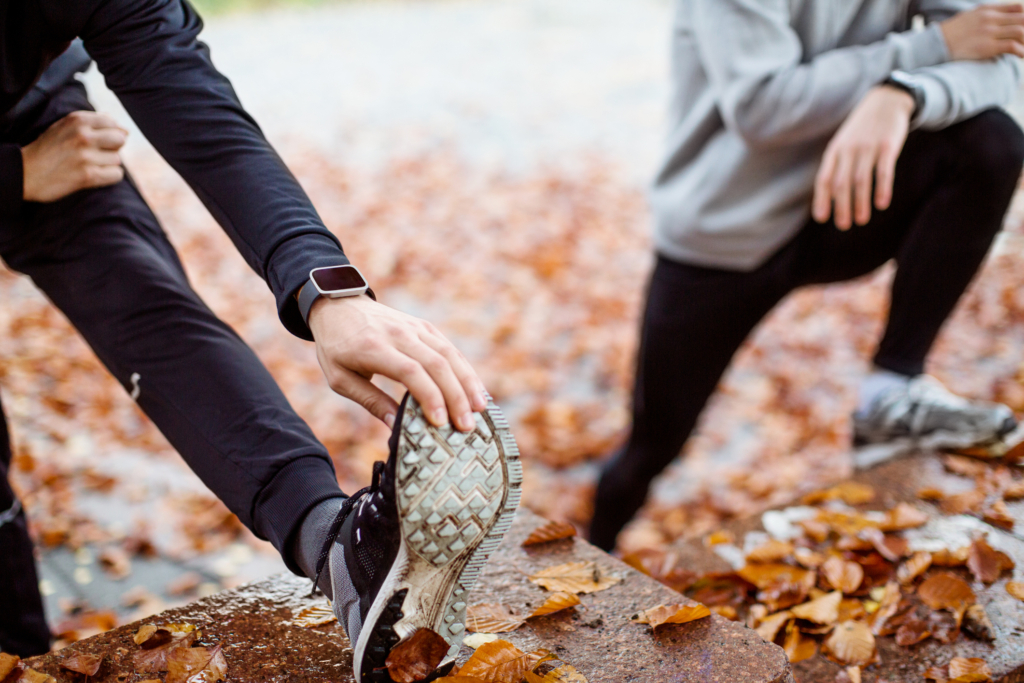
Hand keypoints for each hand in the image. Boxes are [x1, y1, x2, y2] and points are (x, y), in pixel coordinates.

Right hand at [21, 111, 127, 202]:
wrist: (26, 172)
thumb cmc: (48, 149)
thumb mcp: (65, 127)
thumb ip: (92, 124)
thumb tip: (125, 129)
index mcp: (77, 120)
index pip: (112, 123)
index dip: (109, 133)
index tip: (96, 141)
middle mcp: (83, 135)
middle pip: (120, 139)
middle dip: (112, 148)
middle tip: (96, 154)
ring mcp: (86, 156)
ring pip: (118, 159)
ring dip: (107, 164)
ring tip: (89, 165)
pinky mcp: (88, 175)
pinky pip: (116, 175)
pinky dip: (109, 177)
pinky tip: (94, 175)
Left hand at [308, 294, 487, 431]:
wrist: (338, 306)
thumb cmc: (337, 347)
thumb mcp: (340, 378)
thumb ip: (370, 401)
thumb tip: (395, 425)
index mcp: (374, 348)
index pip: (410, 372)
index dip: (429, 396)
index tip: (440, 422)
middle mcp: (399, 334)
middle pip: (437, 364)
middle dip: (456, 396)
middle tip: (467, 425)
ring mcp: (414, 328)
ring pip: (449, 354)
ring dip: (467, 382)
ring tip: (480, 409)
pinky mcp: (423, 326)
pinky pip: (449, 347)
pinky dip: (464, 368)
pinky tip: (474, 388)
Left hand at [812, 86, 914, 229]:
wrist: (885, 101)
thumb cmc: (861, 130)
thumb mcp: (843, 143)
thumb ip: (836, 166)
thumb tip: (831, 197)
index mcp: (834, 151)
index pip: (824, 179)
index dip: (822, 199)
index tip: (822, 218)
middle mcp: (848, 150)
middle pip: (841, 183)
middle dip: (841, 206)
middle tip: (844, 225)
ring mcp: (868, 147)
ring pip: (860, 180)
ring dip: (860, 202)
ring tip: (861, 220)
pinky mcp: (887, 146)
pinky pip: (884, 170)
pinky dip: (882, 188)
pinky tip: (882, 203)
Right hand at [941, 3, 1023, 60]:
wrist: (935, 44)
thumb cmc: (950, 34)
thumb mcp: (968, 17)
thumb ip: (984, 16)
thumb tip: (996, 22)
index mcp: (987, 10)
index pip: (1017, 9)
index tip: (1023, 28)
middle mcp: (990, 18)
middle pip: (1022, 19)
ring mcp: (989, 32)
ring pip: (1020, 32)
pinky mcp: (987, 47)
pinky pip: (1012, 46)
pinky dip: (1020, 51)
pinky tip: (1021, 56)